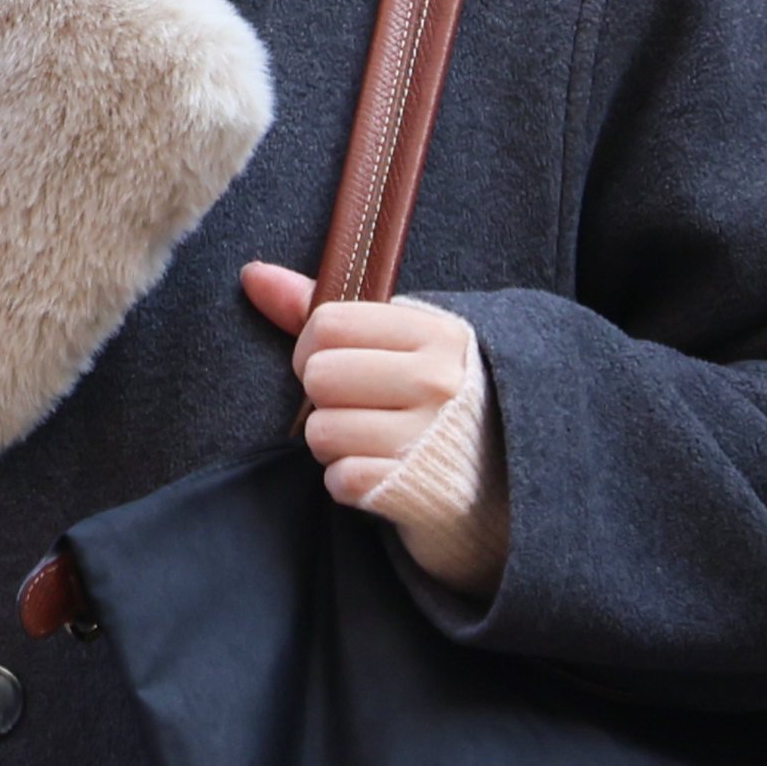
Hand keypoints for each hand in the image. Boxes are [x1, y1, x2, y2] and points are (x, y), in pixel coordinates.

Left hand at [239, 262, 512, 592]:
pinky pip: (340, 479)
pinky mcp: (416, 490)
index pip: (328, 323)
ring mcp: (428, 438)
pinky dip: (350, 482)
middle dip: (324, 399)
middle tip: (358, 409)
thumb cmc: (444, 406)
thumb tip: (252, 275)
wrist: (513, 490)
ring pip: (321, 431)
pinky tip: (381, 474)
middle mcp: (437, 381)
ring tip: (373, 444)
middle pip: (319, 376)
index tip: (333, 364)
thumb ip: (327, 311)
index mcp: (437, 335)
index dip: (312, 347)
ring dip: (334, 445)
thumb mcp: (407, 346)